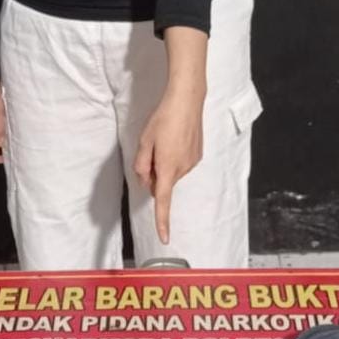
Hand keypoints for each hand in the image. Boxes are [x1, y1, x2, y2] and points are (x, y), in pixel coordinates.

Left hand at [134, 87, 204, 243]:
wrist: (187, 101)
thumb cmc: (164, 119)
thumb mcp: (144, 142)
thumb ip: (141, 165)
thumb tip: (145, 180)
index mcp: (167, 168)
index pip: (162, 201)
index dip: (162, 222)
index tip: (165, 238)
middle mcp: (182, 169)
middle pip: (162, 184)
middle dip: (154, 174)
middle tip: (151, 151)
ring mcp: (191, 163)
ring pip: (171, 173)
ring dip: (164, 164)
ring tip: (165, 140)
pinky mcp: (197, 156)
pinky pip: (180, 164)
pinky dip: (175, 157)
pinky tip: (175, 139)